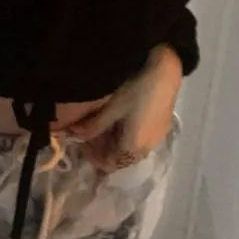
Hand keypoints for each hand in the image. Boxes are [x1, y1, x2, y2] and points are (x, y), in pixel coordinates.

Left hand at [69, 46, 181, 172]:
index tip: (83, 141)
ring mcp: (156, 138)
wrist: (165, 74)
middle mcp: (146, 149)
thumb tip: (73, 134)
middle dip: (103, 148)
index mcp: (133, 148)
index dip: (93, 156)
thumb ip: (93, 126)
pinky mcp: (161, 128)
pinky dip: (127, 135)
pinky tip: (122, 119)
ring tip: (104, 123)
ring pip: (131, 149)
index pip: (109, 164)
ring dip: (115, 142)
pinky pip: (141, 140)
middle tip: (91, 130)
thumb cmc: (135, 92)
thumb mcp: (111, 109)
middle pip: (120, 158)